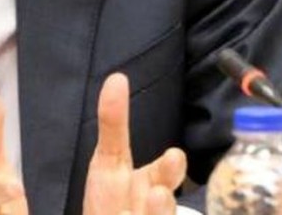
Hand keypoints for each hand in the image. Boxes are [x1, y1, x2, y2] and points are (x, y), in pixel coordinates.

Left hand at [83, 73, 187, 214]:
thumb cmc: (114, 197)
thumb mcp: (109, 161)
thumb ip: (114, 122)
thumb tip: (116, 79)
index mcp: (150, 186)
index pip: (164, 175)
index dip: (168, 169)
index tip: (172, 156)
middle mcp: (154, 208)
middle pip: (162, 208)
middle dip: (160, 208)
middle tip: (157, 193)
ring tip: (144, 205)